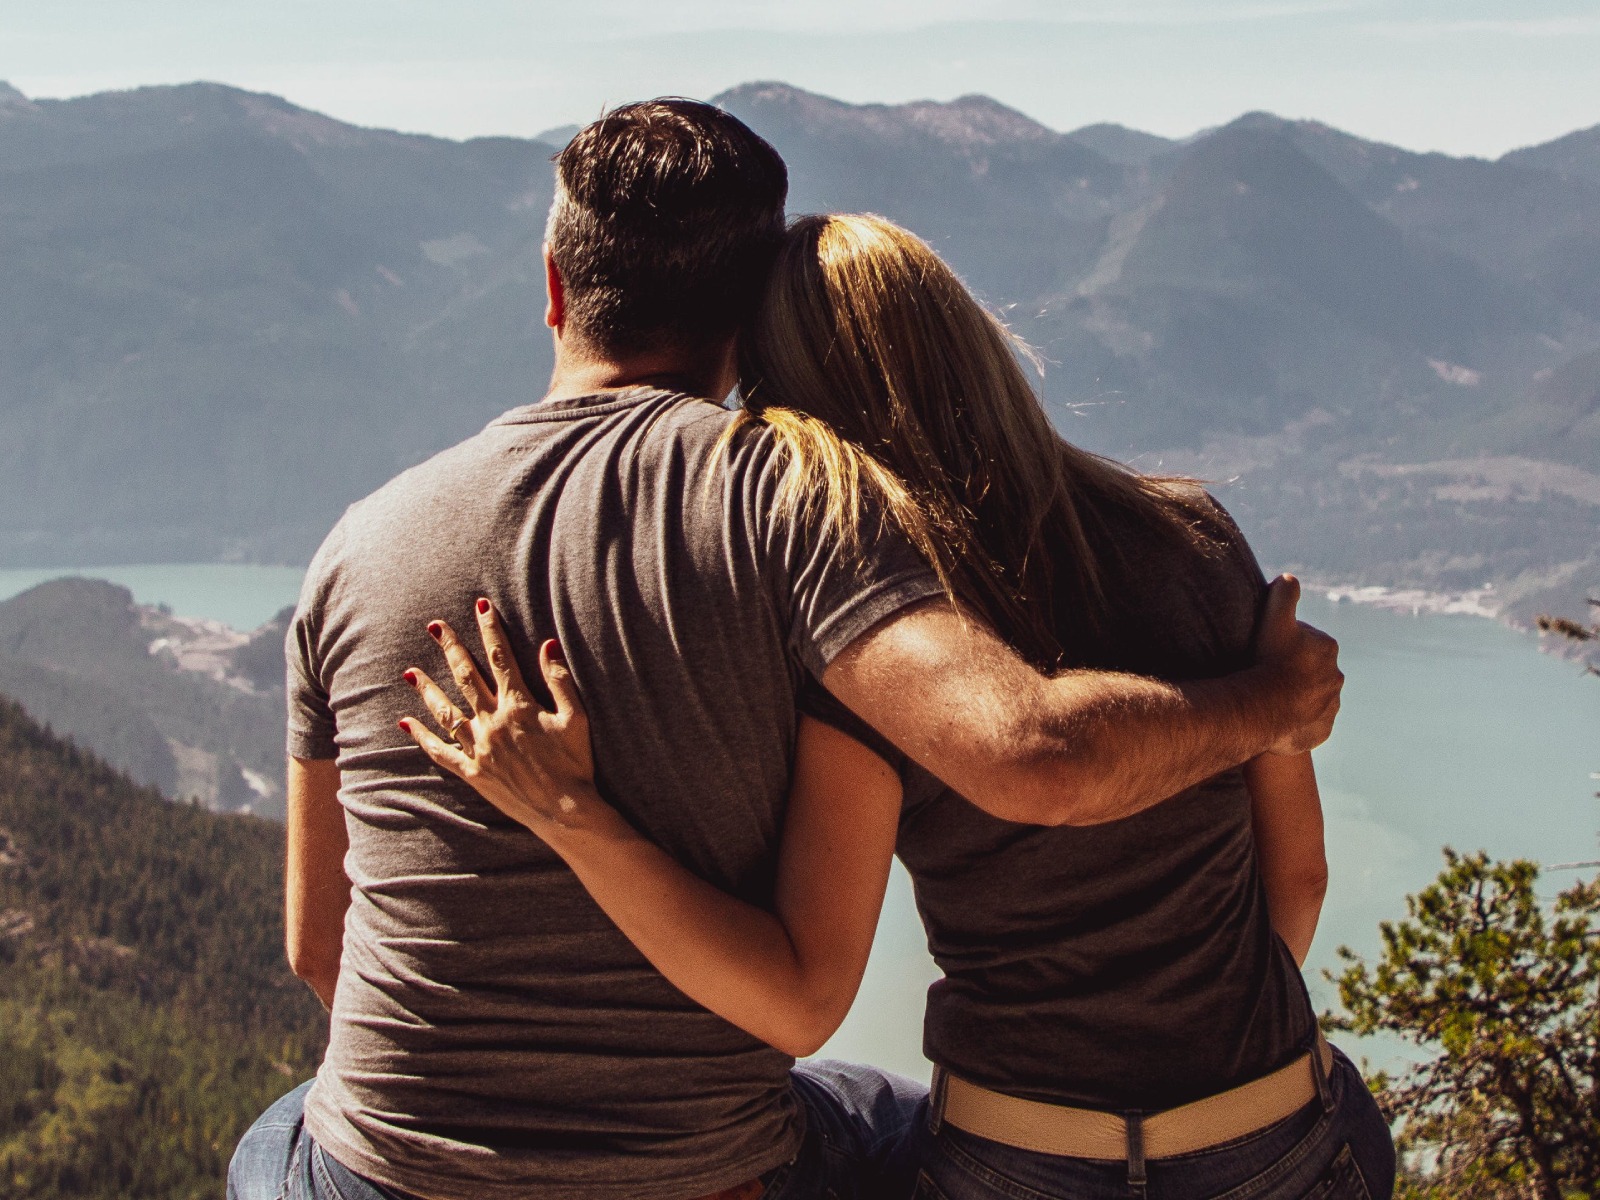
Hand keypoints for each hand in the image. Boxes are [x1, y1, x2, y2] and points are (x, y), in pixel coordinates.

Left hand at [400, 599, 598, 833]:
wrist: (565, 810)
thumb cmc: (576, 764)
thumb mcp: (576, 718)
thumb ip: (560, 681)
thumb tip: (548, 645)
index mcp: (519, 706)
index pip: (501, 658)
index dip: (490, 630)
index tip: (481, 606)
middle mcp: (492, 722)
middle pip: (466, 677)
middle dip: (451, 648)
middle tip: (435, 626)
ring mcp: (479, 748)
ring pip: (446, 712)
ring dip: (427, 690)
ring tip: (410, 672)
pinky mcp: (472, 772)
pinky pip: (440, 752)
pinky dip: (421, 737)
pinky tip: (406, 723)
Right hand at [1253, 575, 1342, 753]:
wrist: (1267, 706)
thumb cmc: (1270, 660)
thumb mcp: (1274, 619)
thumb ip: (1283, 594)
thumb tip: (1289, 577)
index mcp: (1327, 648)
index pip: (1305, 642)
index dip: (1284, 644)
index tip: (1266, 650)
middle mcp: (1335, 677)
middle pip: (1310, 670)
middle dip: (1293, 671)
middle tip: (1265, 674)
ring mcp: (1330, 705)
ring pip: (1312, 697)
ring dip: (1296, 697)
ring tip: (1270, 698)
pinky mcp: (1323, 730)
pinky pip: (1310, 723)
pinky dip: (1298, 721)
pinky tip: (1279, 719)